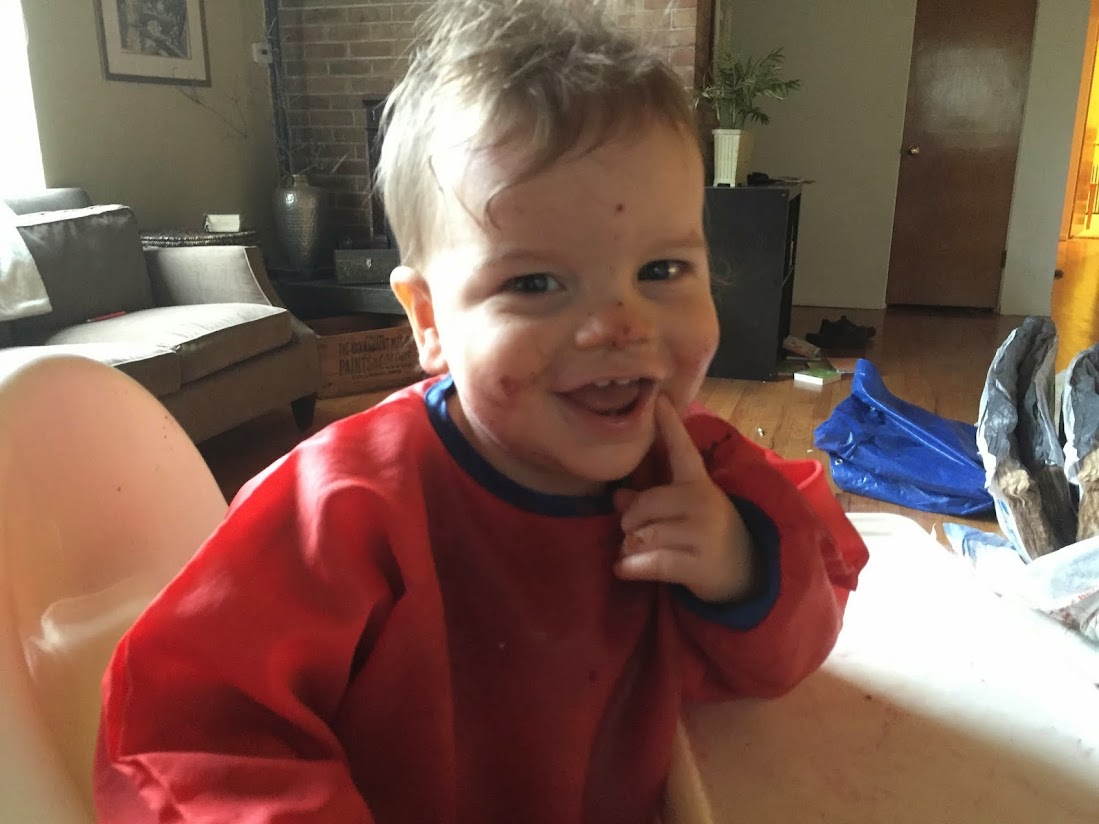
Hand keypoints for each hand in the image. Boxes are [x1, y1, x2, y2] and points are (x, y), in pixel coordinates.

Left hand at [613, 395, 756, 602]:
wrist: (745, 572)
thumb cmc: (704, 534)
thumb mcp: (683, 511)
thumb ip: (649, 501)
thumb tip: (618, 497)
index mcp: (698, 483)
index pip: (682, 449)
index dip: (670, 425)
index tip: (659, 399)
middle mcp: (702, 503)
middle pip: (647, 504)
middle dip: (630, 520)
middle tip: (630, 531)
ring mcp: (702, 533)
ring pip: (645, 534)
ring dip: (629, 546)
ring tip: (632, 552)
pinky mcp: (698, 564)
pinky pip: (651, 562)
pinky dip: (631, 566)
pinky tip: (623, 568)